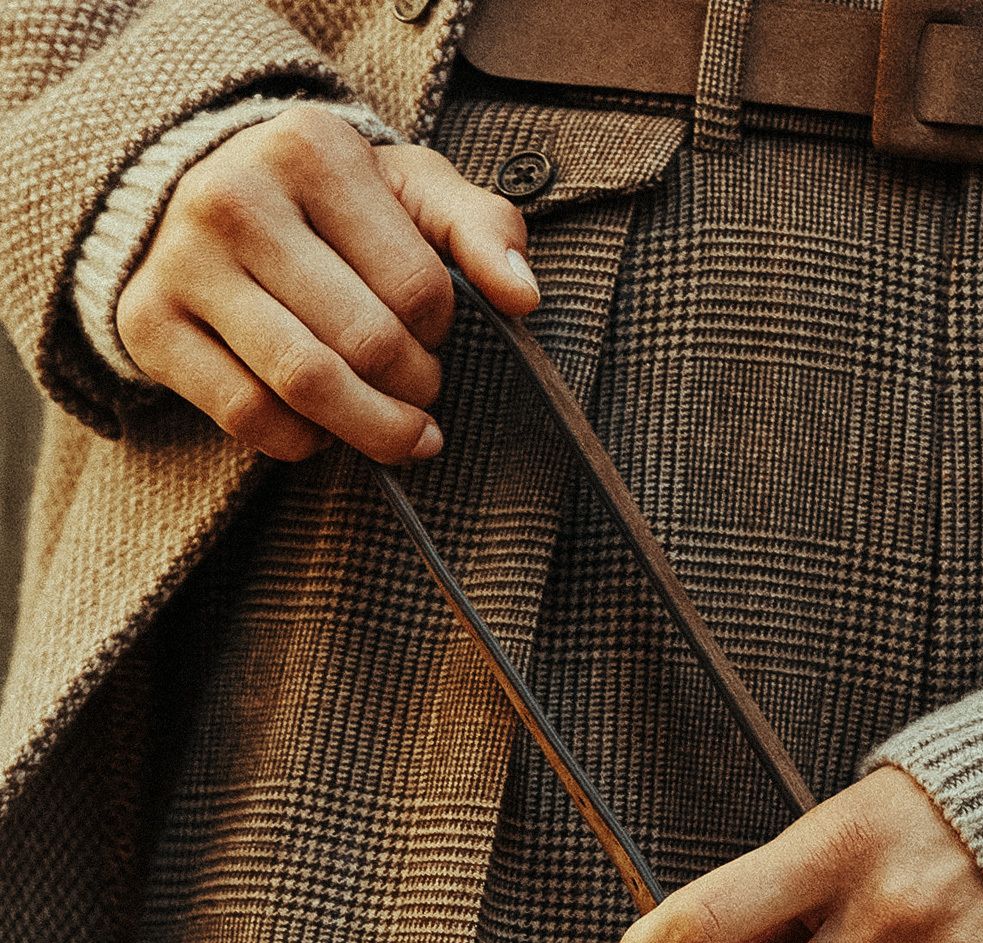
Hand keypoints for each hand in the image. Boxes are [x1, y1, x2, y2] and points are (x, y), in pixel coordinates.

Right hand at [116, 103, 540, 463]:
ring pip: (304, 387)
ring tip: (397, 432)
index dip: (440, 332)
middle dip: (414, 390)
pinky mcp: (150, 325)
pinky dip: (302, 442)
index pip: (416, 286)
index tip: (431, 331)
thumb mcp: (411, 192)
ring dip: (370, 429)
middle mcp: (233, 197)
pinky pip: (250, 419)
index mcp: (310, 149)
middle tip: (423, 395)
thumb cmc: (329, 205)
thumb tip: (522, 296)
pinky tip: (320, 426)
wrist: (204, 201)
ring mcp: (182, 263)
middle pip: (365, 343)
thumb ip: (481, 231)